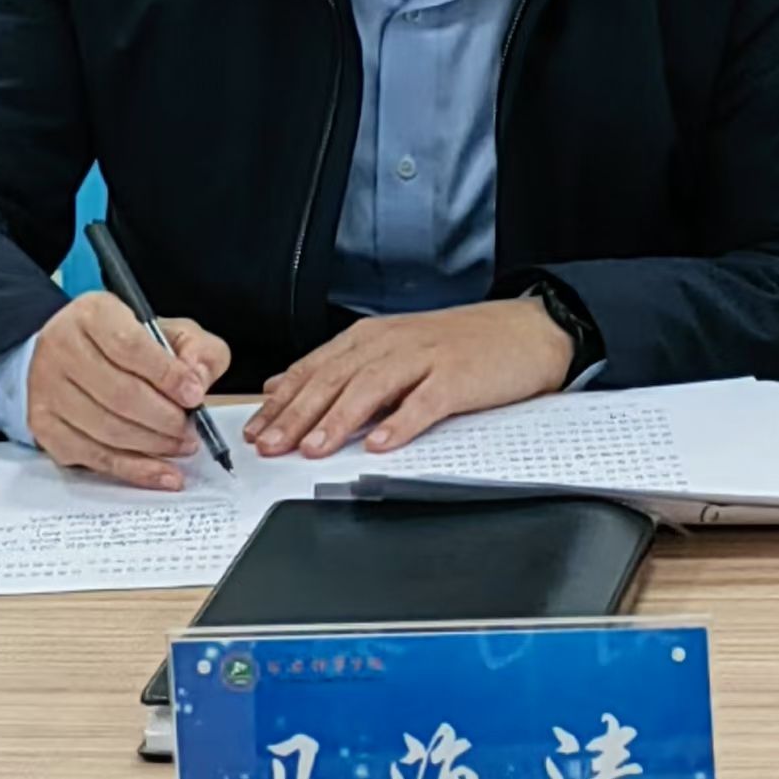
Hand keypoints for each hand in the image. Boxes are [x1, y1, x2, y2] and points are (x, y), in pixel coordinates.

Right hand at [27, 293, 229, 489]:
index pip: (129, 347)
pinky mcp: (44, 425)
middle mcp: (62, 347)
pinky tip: (160, 472)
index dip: (166, 376)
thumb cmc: (127, 343)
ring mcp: (47, 388)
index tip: (194, 396)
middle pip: (119, 394)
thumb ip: (196, 348)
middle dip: (164, 419)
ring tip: (181, 446)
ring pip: (106, 429)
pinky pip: (92, 457)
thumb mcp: (168, 330)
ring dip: (152, 446)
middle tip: (190, 429)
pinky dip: (133, 469)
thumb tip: (197, 380)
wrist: (74, 352)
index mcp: (93, 314)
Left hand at [243, 300, 572, 459]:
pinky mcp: (456, 378)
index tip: (256, 431)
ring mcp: (424, 358)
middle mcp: (392, 343)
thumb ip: (341, 367)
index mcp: (372, 337)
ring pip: (371, 387)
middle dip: (298, 414)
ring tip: (314, 448)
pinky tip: (380, 444)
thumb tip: (285, 386)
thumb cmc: (457, 346)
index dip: (283, 400)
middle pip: (335, 378)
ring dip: (339, 419)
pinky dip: (400, 423)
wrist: (523, 330)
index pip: (315, 368)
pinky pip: (424, 402)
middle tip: (270, 445)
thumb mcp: (393, 349)